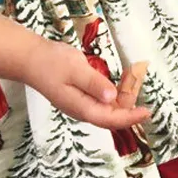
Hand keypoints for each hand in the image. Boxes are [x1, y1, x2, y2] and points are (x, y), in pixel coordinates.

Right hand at [24, 40, 150, 129]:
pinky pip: (102, 99)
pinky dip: (114, 92)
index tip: (147, 112)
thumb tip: (112, 97)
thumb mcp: (75, 69)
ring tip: (134, 80)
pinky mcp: (81, 95)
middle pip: (112, 115)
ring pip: (108, 107)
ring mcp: (81, 103)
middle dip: (129, 105)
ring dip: (123, 98)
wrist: (31, 58)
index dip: (130, 117)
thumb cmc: (51, 63)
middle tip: (140, 84)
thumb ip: (94, 83)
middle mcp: (83, 110)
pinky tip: (122, 80)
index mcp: (81, 108)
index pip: (111, 119)